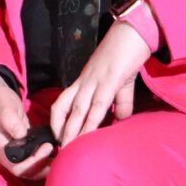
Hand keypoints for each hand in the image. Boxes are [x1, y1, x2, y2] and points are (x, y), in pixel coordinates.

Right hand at [0, 70, 53, 179]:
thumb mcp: (2, 106)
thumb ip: (10, 119)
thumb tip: (21, 134)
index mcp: (0, 149)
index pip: (17, 167)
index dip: (33, 163)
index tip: (46, 147)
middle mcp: (7, 156)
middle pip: (27, 173)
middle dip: (44, 167)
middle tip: (57, 152)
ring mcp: (15, 154)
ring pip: (33, 170)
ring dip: (47, 165)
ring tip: (60, 153)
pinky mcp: (23, 149)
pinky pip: (35, 161)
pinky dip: (46, 159)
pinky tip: (56, 150)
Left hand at [49, 21, 149, 146]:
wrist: (129, 35)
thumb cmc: (123, 56)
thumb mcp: (119, 83)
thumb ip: (119, 103)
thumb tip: (120, 121)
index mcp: (83, 82)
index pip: (63, 102)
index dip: (57, 120)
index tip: (56, 137)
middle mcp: (84, 82)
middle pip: (65, 108)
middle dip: (60, 129)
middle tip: (57, 150)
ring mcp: (94, 81)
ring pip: (79, 109)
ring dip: (73, 129)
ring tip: (69, 147)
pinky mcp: (110, 80)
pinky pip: (100, 104)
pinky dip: (94, 120)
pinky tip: (92, 133)